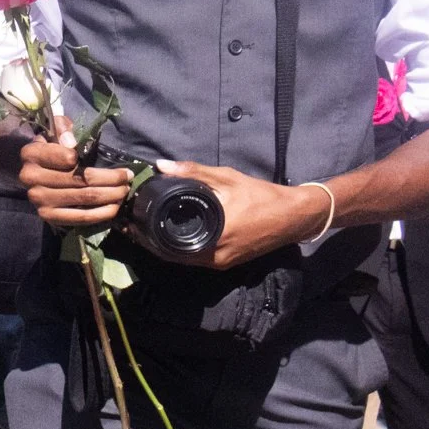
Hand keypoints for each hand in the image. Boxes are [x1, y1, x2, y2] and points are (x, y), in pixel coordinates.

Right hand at [20, 125, 132, 228]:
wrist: (36, 173)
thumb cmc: (52, 148)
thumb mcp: (57, 132)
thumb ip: (63, 128)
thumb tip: (71, 143)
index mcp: (31, 154)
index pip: (67, 158)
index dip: (92, 159)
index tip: (115, 162)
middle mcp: (30, 178)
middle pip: (81, 179)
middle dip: (111, 179)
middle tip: (128, 177)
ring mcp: (39, 200)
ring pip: (84, 197)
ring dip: (111, 195)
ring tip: (125, 190)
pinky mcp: (48, 217)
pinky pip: (81, 217)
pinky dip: (101, 213)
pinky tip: (115, 207)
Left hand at [146, 160, 330, 269]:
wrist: (296, 216)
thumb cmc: (262, 196)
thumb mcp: (228, 179)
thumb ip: (194, 173)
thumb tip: (162, 166)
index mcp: (212, 239)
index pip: (168, 246)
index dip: (147, 237)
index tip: (132, 224)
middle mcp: (214, 257)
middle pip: (172, 255)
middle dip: (152, 242)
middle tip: (135, 226)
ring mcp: (221, 263)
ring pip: (184, 259)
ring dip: (165, 246)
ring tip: (148, 228)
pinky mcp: (227, 262)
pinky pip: (197, 258)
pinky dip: (182, 248)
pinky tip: (172, 234)